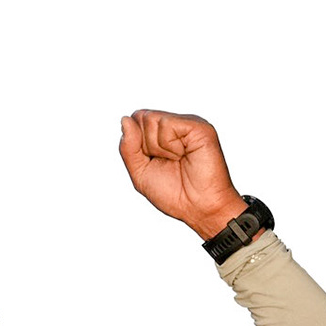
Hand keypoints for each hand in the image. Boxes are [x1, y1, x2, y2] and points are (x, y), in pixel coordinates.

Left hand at [117, 109, 247, 240]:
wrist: (200, 209)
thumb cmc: (175, 194)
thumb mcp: (140, 172)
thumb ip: (128, 147)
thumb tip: (125, 119)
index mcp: (162, 133)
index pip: (134, 120)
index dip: (136, 144)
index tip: (154, 162)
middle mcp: (175, 125)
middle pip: (140, 117)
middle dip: (146, 145)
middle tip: (168, 162)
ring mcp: (188, 124)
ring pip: (151, 119)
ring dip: (159, 148)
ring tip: (178, 160)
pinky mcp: (198, 127)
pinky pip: (166, 125)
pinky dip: (170, 146)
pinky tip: (184, 155)